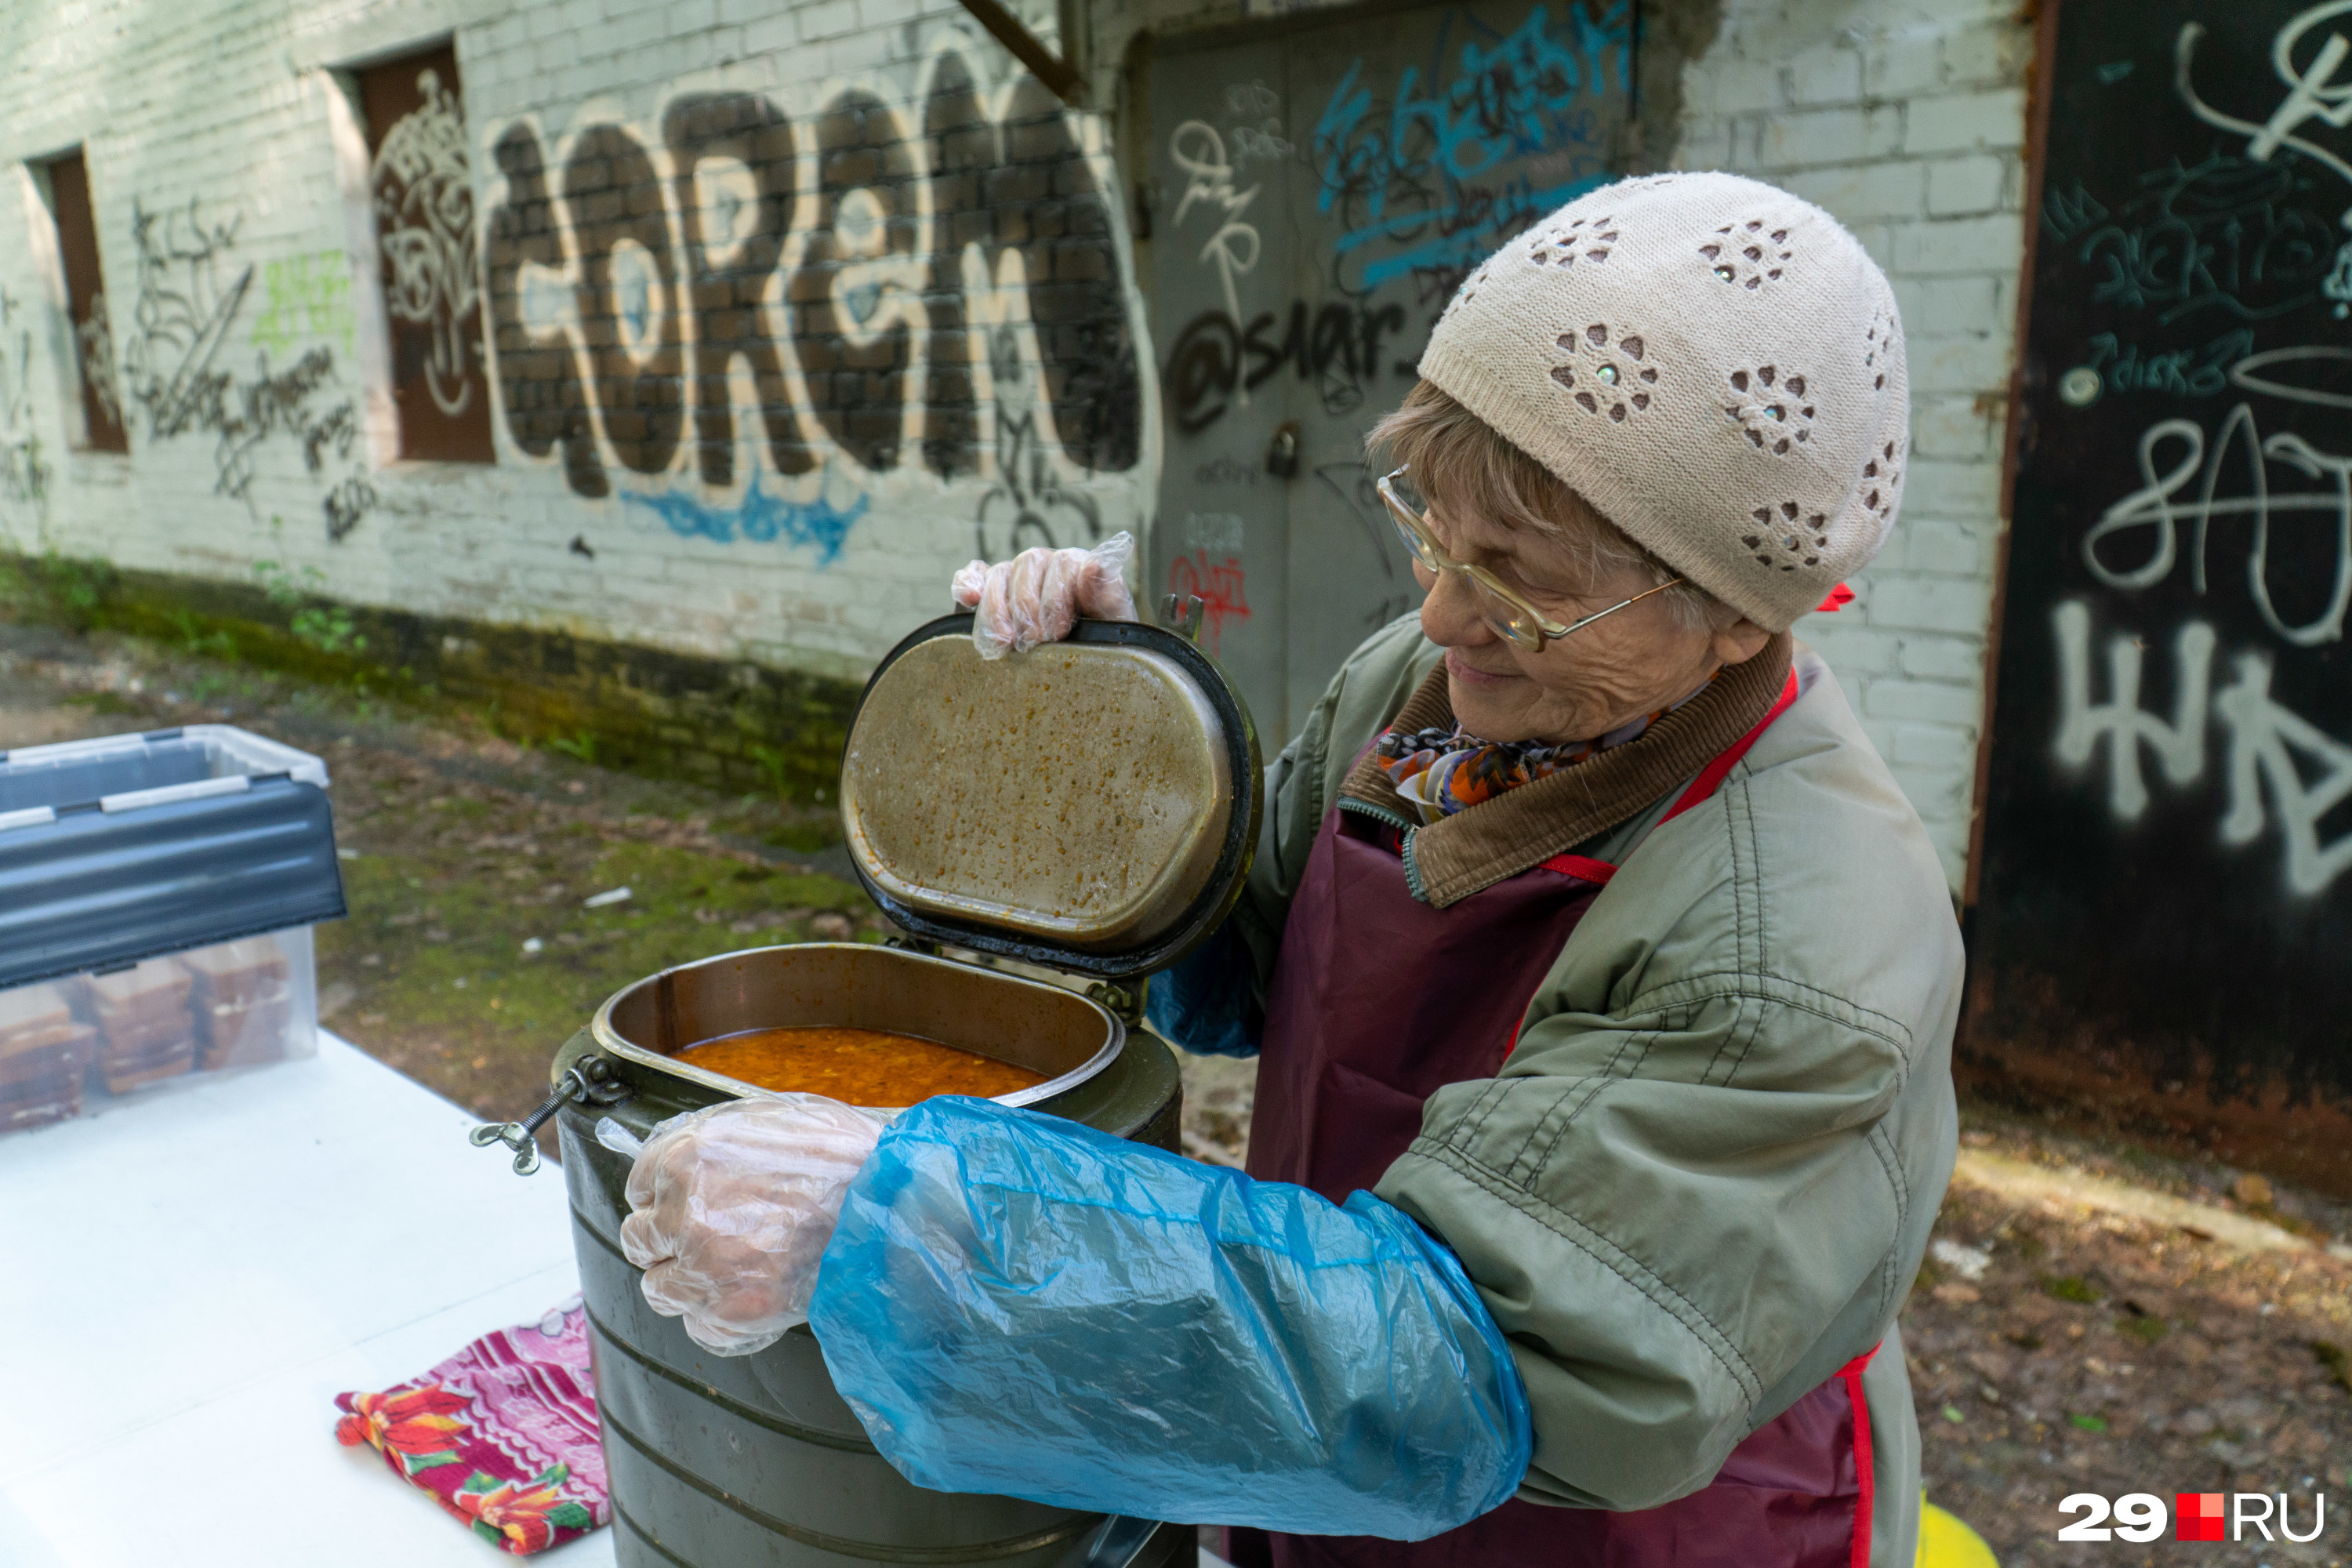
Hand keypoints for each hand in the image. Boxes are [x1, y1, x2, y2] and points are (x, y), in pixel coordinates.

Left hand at [619, 1095, 884, 1355]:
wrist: (889, 1201)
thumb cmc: (838, 1154)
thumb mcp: (762, 1120)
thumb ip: (707, 1142)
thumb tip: (675, 1165)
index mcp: (684, 1159)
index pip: (638, 1187)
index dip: (667, 1195)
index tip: (691, 1201)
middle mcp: (683, 1215)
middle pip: (639, 1242)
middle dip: (669, 1240)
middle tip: (712, 1236)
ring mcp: (706, 1269)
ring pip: (659, 1291)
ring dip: (688, 1282)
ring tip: (733, 1269)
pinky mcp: (735, 1312)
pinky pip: (700, 1329)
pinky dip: (719, 1320)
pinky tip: (749, 1295)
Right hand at [950, 532, 1137, 657]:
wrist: (1087, 666)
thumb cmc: (1103, 643)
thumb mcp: (1116, 624)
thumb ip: (1109, 595)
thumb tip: (1092, 566)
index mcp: (1079, 567)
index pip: (1063, 563)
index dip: (1057, 597)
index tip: (1057, 632)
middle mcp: (1047, 564)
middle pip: (1028, 565)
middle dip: (1028, 607)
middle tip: (1033, 642)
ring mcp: (1017, 575)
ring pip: (1000, 574)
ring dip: (998, 608)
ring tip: (1004, 642)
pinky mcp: (992, 589)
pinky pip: (975, 575)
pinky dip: (967, 583)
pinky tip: (968, 599)